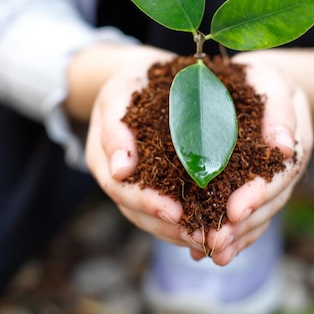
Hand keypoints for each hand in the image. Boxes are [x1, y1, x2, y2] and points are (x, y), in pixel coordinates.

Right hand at [85, 45, 201, 249]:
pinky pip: (169, 207)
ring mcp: (136, 181)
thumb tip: (121, 171)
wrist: (141, 75)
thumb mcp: (118, 93)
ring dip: (180, 232)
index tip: (176, 213)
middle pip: (137, 213)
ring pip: (152, 218)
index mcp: (102, 157)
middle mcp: (117, 176)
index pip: (121, 190)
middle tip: (200, 236)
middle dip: (168, 227)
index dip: (147, 204)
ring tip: (209, 238)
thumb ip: (115, 128)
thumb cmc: (130, 80)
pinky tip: (211, 225)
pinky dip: (188, 220)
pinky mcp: (158, 181)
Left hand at [189, 51, 313, 264]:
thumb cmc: (261, 78)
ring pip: (257, 215)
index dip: (258, 194)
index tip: (234, 210)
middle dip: (242, 225)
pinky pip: (244, 214)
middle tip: (214, 242)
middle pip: (269, 203)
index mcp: (292, 143)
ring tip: (208, 251)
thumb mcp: (272, 79)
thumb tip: (282, 146)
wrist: (257, 84)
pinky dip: (228, 232)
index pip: (280, 175)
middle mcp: (282, 168)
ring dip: (234, 237)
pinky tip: (201, 248)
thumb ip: (279, 109)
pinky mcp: (249, 186)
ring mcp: (268, 180)